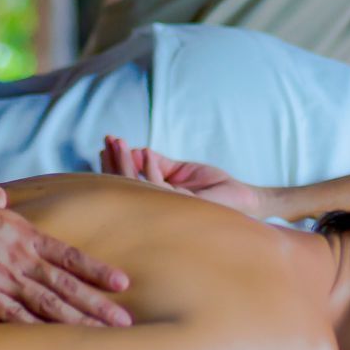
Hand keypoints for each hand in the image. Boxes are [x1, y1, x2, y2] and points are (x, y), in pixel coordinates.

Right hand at [0, 188, 132, 325]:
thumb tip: (0, 197)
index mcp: (27, 236)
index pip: (71, 257)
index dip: (98, 270)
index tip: (123, 282)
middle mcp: (23, 259)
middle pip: (67, 285)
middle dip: (97, 304)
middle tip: (125, 320)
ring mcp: (4, 278)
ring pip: (48, 303)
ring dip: (77, 320)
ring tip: (102, 333)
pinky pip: (14, 317)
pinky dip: (37, 330)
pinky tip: (57, 343)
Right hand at [99, 135, 258, 214]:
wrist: (242, 198)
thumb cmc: (214, 187)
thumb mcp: (182, 172)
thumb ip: (159, 164)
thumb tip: (137, 151)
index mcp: (155, 200)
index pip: (127, 182)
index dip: (115, 163)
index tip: (107, 142)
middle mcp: (156, 208)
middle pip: (125, 186)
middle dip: (114, 161)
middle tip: (108, 140)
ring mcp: (166, 209)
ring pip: (136, 187)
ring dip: (125, 163)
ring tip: (118, 143)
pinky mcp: (180, 207)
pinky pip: (159, 188)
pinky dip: (150, 170)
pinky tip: (145, 153)